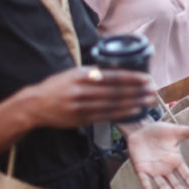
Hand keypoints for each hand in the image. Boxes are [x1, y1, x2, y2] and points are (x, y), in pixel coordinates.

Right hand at [26, 67, 154, 129]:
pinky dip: (121, 113)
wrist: (35, 105)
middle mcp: (82, 90)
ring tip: (148, 102)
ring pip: (113, 105)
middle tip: (153, 91)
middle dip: (137, 91)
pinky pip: (105, 116)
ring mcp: (81, 106)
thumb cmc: (57, 85)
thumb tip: (116, 69)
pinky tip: (133, 111)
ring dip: (134, 103)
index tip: (146, 78)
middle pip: (116, 92)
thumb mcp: (73, 73)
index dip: (131, 78)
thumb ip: (93, 72)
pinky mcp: (81, 119)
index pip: (112, 76)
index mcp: (82, 75)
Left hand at [124, 119, 188, 188]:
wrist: (140, 128)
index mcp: (176, 161)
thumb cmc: (160, 131)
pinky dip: (148, 186)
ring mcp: (153, 171)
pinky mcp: (141, 169)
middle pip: (176, 185)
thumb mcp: (178, 131)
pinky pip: (144, 180)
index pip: (188, 177)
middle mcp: (166, 169)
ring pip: (162, 185)